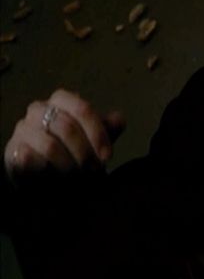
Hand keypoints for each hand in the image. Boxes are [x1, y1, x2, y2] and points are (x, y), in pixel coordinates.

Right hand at [3, 89, 125, 185]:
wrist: (46, 174)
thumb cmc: (73, 151)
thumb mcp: (95, 140)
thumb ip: (108, 129)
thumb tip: (118, 119)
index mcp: (62, 100)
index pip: (83, 109)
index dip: (98, 133)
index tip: (107, 156)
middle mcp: (38, 109)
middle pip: (68, 128)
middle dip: (86, 153)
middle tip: (93, 170)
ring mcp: (22, 129)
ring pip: (50, 146)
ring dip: (69, 165)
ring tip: (77, 177)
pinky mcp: (12, 151)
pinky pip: (30, 160)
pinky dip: (48, 171)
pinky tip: (55, 178)